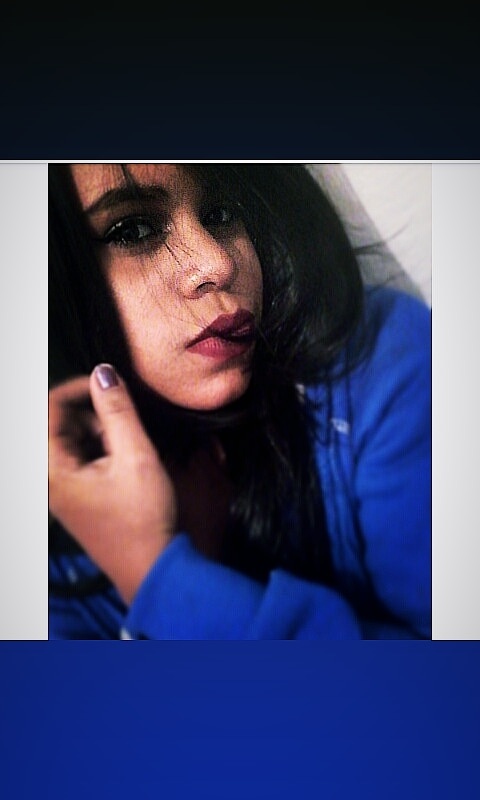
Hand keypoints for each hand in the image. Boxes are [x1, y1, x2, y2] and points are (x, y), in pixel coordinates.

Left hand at [48, 364, 176, 603]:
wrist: (152, 570)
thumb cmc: (144, 519)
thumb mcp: (136, 457)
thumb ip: (118, 411)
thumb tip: (103, 373)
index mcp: (53, 470)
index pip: (48, 409)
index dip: (78, 388)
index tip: (110, 383)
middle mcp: (50, 481)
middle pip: (59, 425)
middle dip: (92, 413)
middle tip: (127, 421)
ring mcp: (62, 492)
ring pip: (72, 442)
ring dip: (100, 432)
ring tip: (131, 444)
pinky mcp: (78, 500)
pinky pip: (82, 461)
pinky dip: (103, 451)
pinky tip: (128, 460)